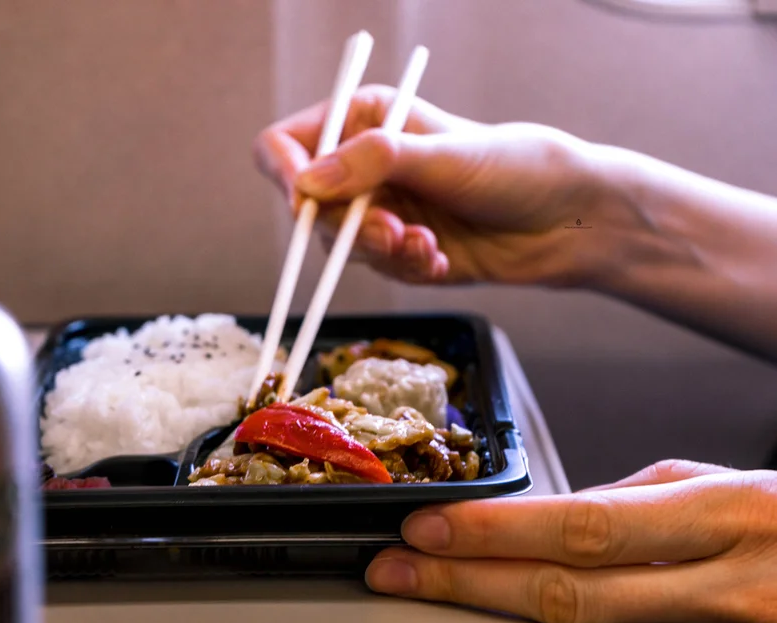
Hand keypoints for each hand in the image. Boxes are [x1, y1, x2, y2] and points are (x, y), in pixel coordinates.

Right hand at [254, 84, 631, 286]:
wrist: (566, 221)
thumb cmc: (518, 168)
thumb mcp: (445, 157)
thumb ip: (374, 163)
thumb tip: (306, 182)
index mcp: (366, 121)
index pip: (289, 144)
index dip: (286, 172)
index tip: (304, 202)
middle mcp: (364, 166)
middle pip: (310, 205)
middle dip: (350, 225)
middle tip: (393, 234)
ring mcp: (379, 210)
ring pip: (340, 244)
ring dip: (384, 250)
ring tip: (428, 244)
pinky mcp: (397, 250)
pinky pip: (375, 269)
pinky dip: (406, 267)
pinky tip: (440, 256)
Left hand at [364, 459, 776, 622]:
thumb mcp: (728, 488)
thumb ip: (640, 500)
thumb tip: (552, 515)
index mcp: (727, 515)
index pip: (584, 524)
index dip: (495, 533)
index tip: (425, 529)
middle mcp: (734, 590)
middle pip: (570, 596)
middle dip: (467, 586)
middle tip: (396, 573)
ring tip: (502, 590)